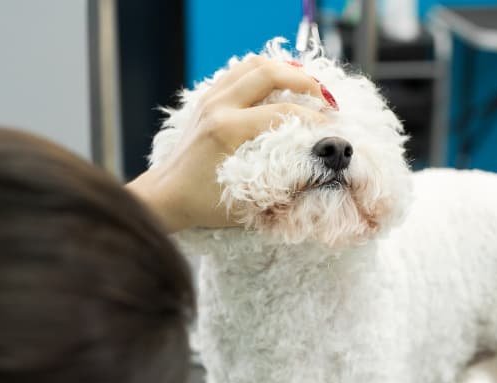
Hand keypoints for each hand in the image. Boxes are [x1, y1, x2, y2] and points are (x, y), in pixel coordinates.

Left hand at [127, 56, 332, 232]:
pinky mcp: (208, 98)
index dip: (311, 118)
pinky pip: (241, 72)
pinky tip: (282, 86)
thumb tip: (315, 169)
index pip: (280, 111)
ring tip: (307, 87)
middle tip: (325, 98)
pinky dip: (265, 72)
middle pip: (269, 73)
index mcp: (226, 130)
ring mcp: (210, 98)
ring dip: (285, 70)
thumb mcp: (246, 200)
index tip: (330, 127)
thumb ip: (280, 184)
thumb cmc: (204, 204)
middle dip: (304, 81)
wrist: (167, 195)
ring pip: (253, 64)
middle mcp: (218, 107)